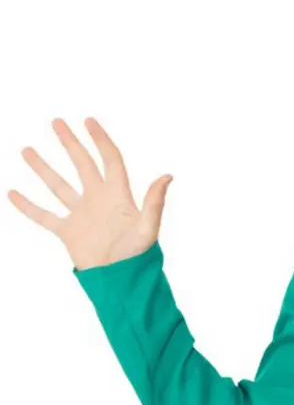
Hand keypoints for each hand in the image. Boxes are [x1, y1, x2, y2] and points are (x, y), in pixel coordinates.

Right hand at [7, 117, 171, 269]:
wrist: (119, 283)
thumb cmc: (138, 258)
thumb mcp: (147, 228)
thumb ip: (154, 202)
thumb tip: (168, 176)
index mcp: (118, 196)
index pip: (109, 159)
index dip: (100, 140)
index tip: (88, 121)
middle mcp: (98, 200)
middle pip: (82, 164)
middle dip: (70, 143)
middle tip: (56, 122)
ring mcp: (82, 215)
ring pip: (59, 186)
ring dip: (43, 168)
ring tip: (27, 150)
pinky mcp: (69, 232)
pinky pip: (45, 216)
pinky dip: (28, 207)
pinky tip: (12, 193)